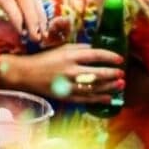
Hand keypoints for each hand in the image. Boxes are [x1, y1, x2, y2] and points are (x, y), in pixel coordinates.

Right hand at [5, 44, 124, 104]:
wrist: (26, 74)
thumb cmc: (45, 59)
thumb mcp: (62, 48)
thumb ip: (80, 48)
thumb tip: (97, 49)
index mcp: (70, 56)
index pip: (95, 55)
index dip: (110, 57)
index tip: (120, 59)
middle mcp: (70, 70)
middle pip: (97, 73)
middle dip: (112, 74)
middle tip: (122, 74)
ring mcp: (68, 85)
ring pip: (93, 88)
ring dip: (109, 87)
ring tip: (120, 86)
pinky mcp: (66, 96)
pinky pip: (85, 99)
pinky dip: (98, 99)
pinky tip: (108, 98)